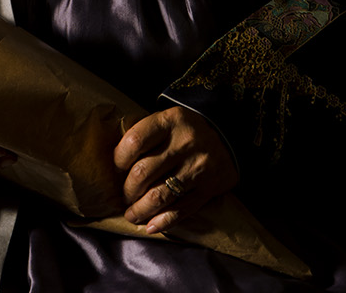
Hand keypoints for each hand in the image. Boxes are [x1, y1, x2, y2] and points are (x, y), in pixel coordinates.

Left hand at [113, 105, 237, 234]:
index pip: (135, 141)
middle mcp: (184, 143)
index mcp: (170, 121)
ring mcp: (197, 167)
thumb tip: (116, 162)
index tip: (117, 168)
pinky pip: (180, 211)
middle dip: (128, 190)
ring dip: (140, 210)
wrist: (229, 137)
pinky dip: (162, 222)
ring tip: (131, 215)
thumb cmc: (187, 130)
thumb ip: (146, 134)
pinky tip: (150, 226)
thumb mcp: (168, 120)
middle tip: (124, 196)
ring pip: (159, 196)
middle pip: (143, 172)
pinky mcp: (207, 189)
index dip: (119, 158)